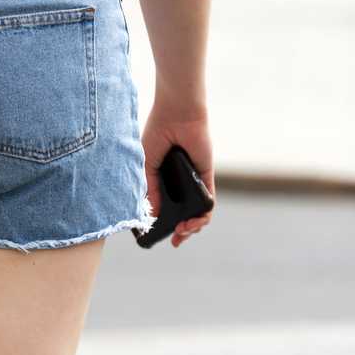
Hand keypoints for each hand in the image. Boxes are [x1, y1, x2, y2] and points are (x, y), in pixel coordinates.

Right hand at [142, 98, 214, 247]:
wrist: (176, 115)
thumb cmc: (158, 133)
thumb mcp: (146, 164)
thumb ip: (150, 189)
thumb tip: (153, 215)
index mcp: (163, 178)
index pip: (165, 206)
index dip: (163, 223)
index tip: (158, 235)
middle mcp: (180, 182)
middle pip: (184, 213)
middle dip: (182, 231)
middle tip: (177, 239)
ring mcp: (193, 181)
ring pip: (199, 212)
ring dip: (193, 226)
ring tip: (185, 230)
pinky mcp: (206, 177)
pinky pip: (209, 202)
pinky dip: (204, 215)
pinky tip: (194, 222)